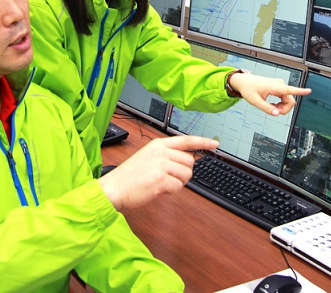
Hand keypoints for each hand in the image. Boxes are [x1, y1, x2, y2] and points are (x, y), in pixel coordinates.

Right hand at [98, 135, 217, 209]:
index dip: (203, 142)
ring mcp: (161, 164)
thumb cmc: (130, 176)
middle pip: (190, 161)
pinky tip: (159, 189)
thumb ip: (168, 155)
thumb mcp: (149, 157)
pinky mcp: (160, 178)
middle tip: (170, 179)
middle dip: (184, 173)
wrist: (114, 188)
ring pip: (186, 174)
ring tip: (162, 184)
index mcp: (159, 144)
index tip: (215, 143)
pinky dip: (172, 191)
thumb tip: (190, 159)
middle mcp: (161, 151)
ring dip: (178, 183)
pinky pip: (178, 186)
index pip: (187, 140)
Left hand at [228, 72, 310, 115]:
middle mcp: (280, 84)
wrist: (245, 82)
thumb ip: (266, 108)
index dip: (300, 91)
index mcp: (275, 87)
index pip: (290, 90)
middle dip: (284, 109)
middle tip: (273, 111)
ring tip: (270, 107)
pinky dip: (280, 104)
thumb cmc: (249, 89)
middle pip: (290, 101)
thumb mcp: (255, 101)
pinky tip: (272, 105)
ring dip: (281, 107)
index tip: (309, 91)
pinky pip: (285, 98)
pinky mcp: (279, 87)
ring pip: (288, 101)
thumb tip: (276, 114)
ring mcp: (280, 86)